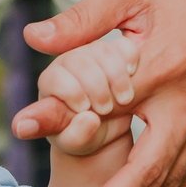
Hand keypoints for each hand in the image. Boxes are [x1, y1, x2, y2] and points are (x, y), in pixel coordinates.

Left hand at [31, 37, 137, 158]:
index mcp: (51, 81)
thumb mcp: (72, 140)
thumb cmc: (81, 136)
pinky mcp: (117, 52)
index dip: (72, 92)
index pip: (57, 77)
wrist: (106, 131)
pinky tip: (133, 76)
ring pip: (104, 50)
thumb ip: (69, 133)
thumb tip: (70, 122)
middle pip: (81, 61)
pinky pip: (125, 46)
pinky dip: (130, 60)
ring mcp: (93, 54)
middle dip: (95, 87)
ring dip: (116, 76)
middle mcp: (70, 62)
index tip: (84, 110)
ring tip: (123, 100)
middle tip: (104, 110)